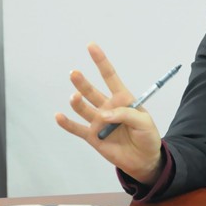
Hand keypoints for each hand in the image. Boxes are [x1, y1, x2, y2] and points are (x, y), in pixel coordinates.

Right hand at [54, 42, 162, 184]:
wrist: (144, 160)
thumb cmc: (147, 136)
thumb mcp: (144, 122)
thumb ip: (126, 115)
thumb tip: (103, 116)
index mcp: (123, 99)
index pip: (109, 76)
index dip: (101, 61)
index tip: (91, 46)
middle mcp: (107, 107)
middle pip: (92, 91)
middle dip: (82, 82)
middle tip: (75, 73)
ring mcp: (98, 122)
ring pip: (83, 108)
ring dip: (77, 102)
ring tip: (74, 97)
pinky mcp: (92, 137)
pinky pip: (76, 128)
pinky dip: (67, 123)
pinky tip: (59, 116)